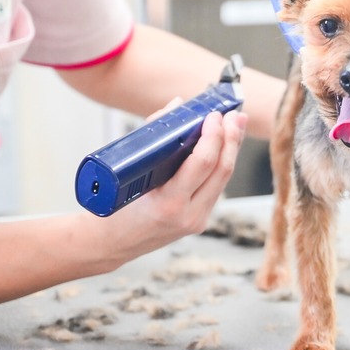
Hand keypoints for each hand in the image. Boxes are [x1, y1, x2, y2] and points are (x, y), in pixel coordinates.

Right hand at [103, 109, 247, 260]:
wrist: (112, 243)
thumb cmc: (115, 207)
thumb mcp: (129, 171)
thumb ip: (153, 135)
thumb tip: (177, 107)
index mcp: (169, 204)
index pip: (203, 164)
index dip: (213, 136)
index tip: (214, 116)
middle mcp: (188, 214)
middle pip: (222, 170)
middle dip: (231, 138)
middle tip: (233, 115)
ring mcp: (197, 220)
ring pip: (224, 179)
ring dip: (232, 148)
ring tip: (237, 123)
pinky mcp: (200, 219)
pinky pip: (217, 187)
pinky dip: (222, 163)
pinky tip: (226, 146)